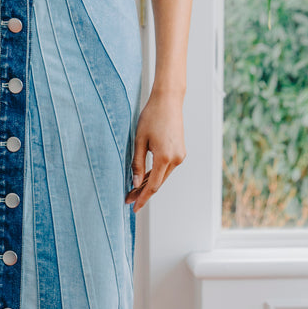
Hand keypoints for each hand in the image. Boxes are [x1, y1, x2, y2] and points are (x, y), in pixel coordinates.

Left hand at [125, 90, 185, 212]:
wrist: (168, 100)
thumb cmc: (151, 117)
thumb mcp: (139, 141)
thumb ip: (137, 164)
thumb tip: (135, 183)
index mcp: (165, 157)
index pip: (153, 185)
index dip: (142, 198)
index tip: (134, 208)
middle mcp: (176, 159)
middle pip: (158, 183)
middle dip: (143, 192)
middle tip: (128, 199)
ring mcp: (180, 155)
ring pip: (162, 176)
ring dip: (148, 184)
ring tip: (133, 191)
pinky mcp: (179, 152)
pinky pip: (166, 168)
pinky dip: (155, 174)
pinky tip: (144, 179)